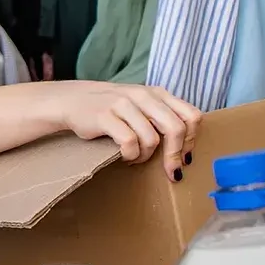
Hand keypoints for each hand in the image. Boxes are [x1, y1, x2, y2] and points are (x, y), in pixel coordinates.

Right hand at [49, 82, 200, 180]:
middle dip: (175, 155)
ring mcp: (123, 104)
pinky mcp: (105, 116)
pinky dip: (130, 155)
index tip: (185, 156)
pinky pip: (129, 143)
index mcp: (157, 93)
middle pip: (176, 129)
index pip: (191, 116)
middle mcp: (143, 96)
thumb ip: (164, 117)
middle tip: (171, 171)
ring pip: (151, 139)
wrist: (72, 100)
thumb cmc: (112, 109)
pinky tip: (125, 156)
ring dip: (146, 156)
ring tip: (137, 158)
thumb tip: (187, 148)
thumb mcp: (141, 105)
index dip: (192, 140)